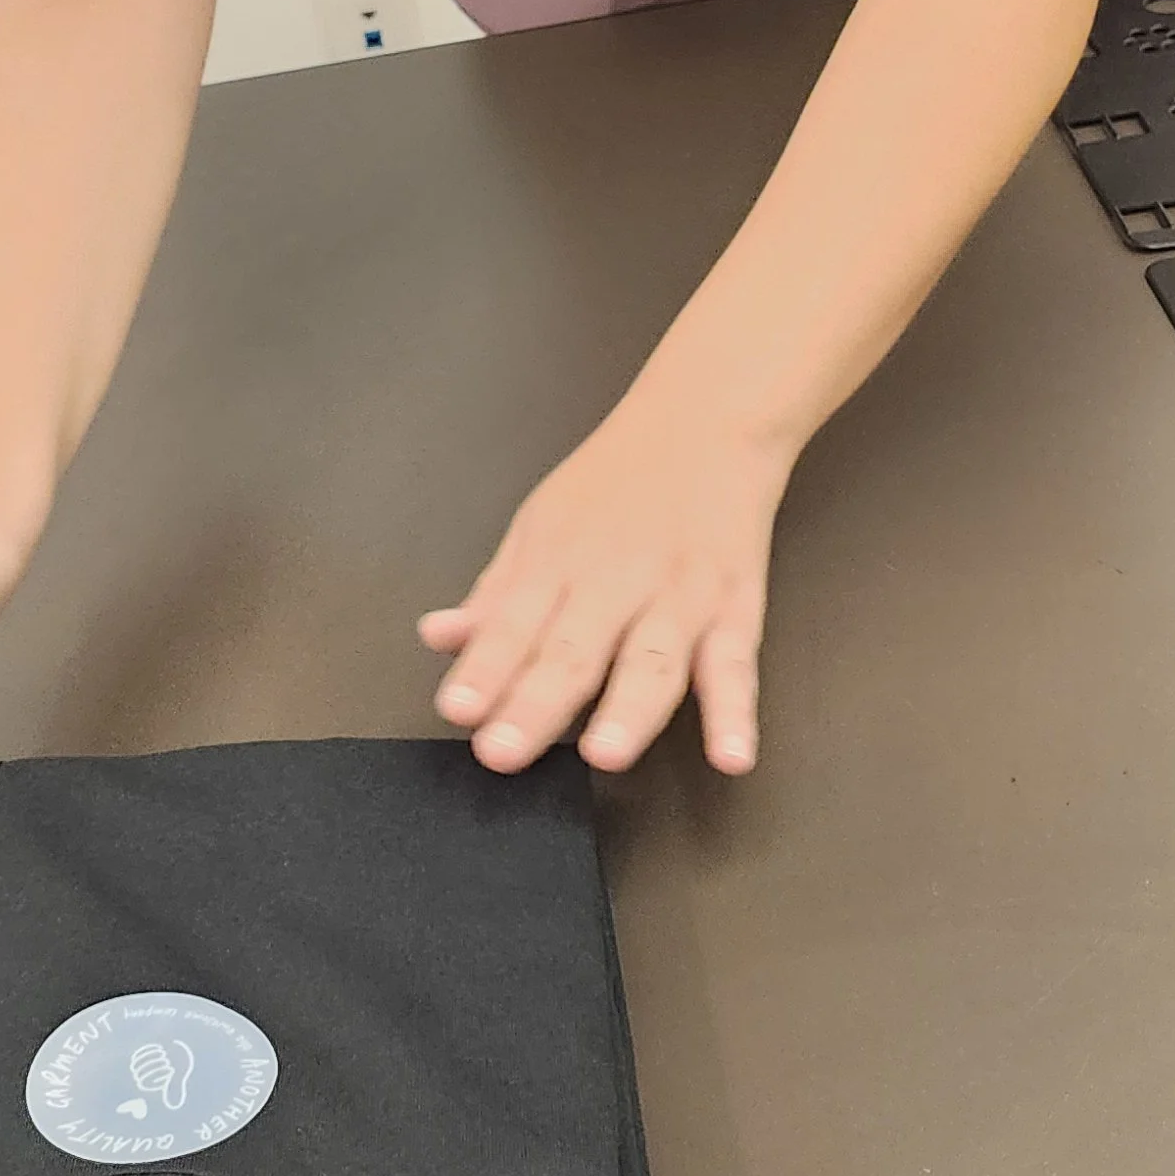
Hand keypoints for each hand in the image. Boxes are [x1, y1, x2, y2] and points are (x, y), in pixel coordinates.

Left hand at [420, 390, 789, 779]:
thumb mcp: (540, 526)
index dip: (484, 670)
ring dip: (629, 710)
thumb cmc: (616, 483)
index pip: (512, 626)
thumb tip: (438, 638)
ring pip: (652, 661)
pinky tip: (730, 755)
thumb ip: (495, 595)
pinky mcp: (735, 609)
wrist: (706, 421)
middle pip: (573, 651)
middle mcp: (614, 583)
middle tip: (503, 751)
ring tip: (606, 754)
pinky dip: (735, 714)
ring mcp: (678, 598)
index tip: (459, 710)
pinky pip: (735, 668)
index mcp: (557, 564)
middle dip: (537, 704)